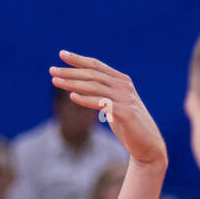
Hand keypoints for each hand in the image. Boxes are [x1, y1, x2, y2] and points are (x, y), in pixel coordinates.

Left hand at [50, 50, 166, 166]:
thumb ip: (101, 94)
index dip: (79, 59)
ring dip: (73, 83)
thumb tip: (79, 88)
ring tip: (55, 81)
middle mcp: (123, 86)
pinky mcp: (125, 113)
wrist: (147, 144)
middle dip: (70, 71)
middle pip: (92, 74)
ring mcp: (125, 98)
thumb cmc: (128, 125)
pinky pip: (101, 103)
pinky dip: (86, 99)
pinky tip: (72, 96)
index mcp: (121, 80)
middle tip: (51, 70)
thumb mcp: (113, 105)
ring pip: (94, 87)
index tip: (61, 54)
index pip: (96, 66)